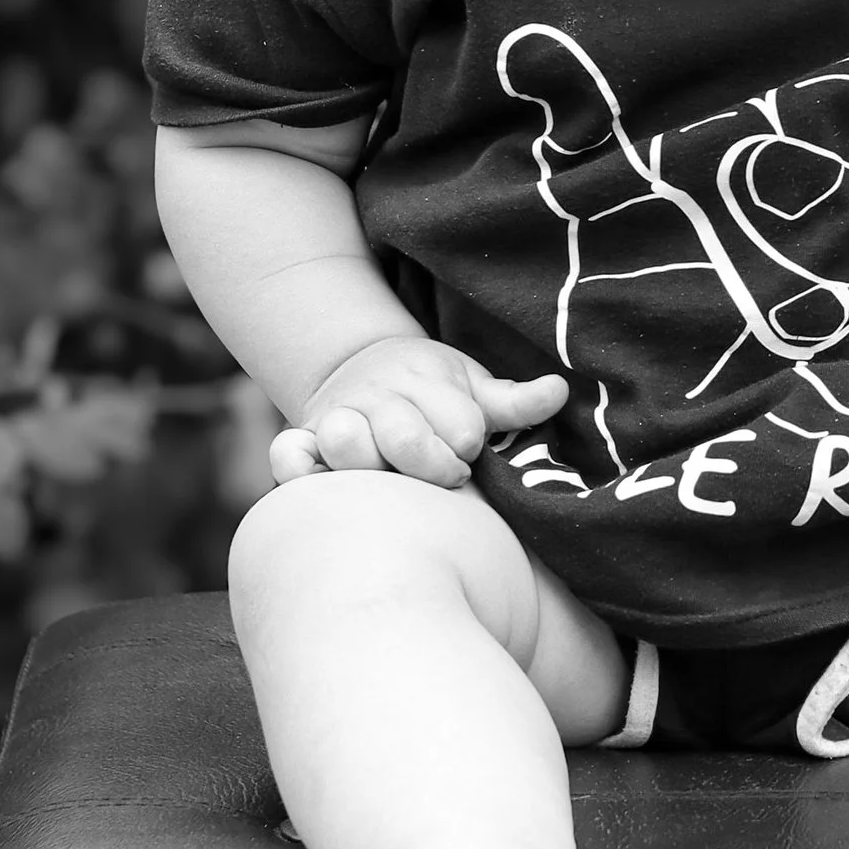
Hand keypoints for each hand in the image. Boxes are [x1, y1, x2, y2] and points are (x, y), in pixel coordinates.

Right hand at [264, 337, 567, 491]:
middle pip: (407, 440)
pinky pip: (289, 455)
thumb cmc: (434, 393)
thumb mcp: (473, 388)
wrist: (363, 367)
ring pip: (348, 441)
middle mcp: (377, 398)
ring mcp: (337, 419)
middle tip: (441, 474)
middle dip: (432, 463)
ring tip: (387, 478)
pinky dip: (296, 468)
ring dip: (371, 462)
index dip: (466, 446)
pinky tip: (319, 481)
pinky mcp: (303, 442)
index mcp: (424, 382)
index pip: (460, 429)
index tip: (464, 451)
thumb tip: (560, 390)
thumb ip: (514, 402)